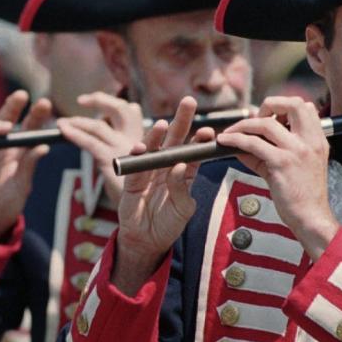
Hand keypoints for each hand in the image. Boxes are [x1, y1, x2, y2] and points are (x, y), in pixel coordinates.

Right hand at [0, 90, 51, 241]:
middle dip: (14, 106)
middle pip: (9, 120)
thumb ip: (29, 166)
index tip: (45, 104)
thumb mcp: (22, 186)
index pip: (30, 128)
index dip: (36, 115)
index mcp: (21, 151)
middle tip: (22, 95)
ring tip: (5, 127)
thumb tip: (44, 147)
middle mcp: (4, 146)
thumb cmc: (7, 204)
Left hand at [55, 91, 145, 205]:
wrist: (143, 219)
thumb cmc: (141, 200)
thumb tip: (114, 162)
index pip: (133, 114)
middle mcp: (137, 141)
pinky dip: (74, 134)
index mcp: (143, 142)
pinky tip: (62, 129)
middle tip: (84, 100)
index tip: (102, 103)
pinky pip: (90, 142)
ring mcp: (125, 148)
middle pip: (123, 110)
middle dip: (102, 100)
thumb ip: (128, 165)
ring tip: (63, 121)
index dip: (120, 106)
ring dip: (79, 121)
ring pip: (100, 126)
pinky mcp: (112, 160)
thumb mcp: (136, 177)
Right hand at [112, 96, 213, 294]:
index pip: (194, 152)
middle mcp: (167, 167)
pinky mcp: (132, 179)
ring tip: (163, 125)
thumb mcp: (183, 209)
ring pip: (154, 148)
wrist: (147, 240)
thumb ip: (181, 189)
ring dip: (157, 136)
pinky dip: (137, 155)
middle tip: (188, 102)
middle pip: (175, 140)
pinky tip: (140, 147)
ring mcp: (149, 171)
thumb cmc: (169, 224)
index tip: (208, 132)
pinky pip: (134, 164)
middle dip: (181, 121)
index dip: (200, 140)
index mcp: (185, 173)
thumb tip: (178, 166)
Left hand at [216, 96, 339, 259]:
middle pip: (292, 103)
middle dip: (268, 104)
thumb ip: (272, 151)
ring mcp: (297, 150)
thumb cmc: (302, 197)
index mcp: (318, 140)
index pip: (304, 106)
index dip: (283, 106)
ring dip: (243, 124)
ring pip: (266, 123)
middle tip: (253, 118)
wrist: (311, 218)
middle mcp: (310, 141)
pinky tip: (225, 142)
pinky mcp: (282, 163)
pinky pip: (253, 144)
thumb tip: (243, 143)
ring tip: (230, 133)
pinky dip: (235, 139)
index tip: (267, 117)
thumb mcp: (293, 167)